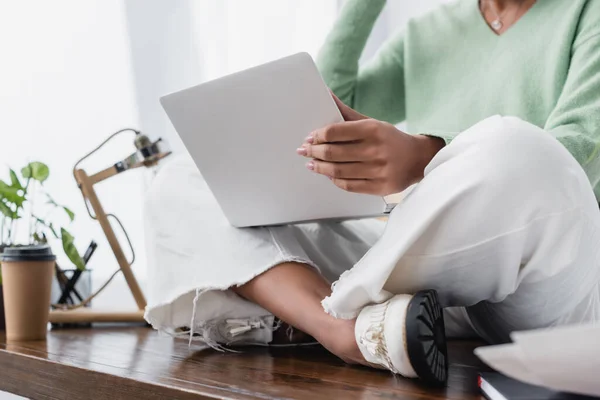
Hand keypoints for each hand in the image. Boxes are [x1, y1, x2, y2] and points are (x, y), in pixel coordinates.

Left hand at [296, 95, 444, 195]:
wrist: (418, 159)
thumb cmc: (389, 139)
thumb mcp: (372, 122)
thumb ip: (347, 113)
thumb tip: (326, 94)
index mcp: (373, 130)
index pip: (336, 132)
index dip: (318, 136)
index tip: (309, 138)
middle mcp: (376, 150)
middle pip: (334, 153)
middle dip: (314, 152)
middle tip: (304, 151)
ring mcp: (378, 170)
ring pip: (339, 171)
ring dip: (320, 168)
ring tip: (311, 164)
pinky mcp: (380, 186)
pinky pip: (349, 186)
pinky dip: (335, 180)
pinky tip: (328, 175)